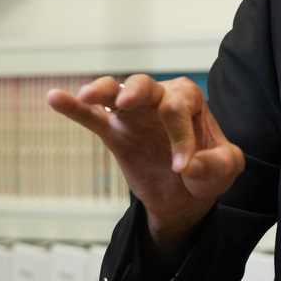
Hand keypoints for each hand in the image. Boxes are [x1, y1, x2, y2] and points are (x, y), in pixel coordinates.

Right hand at [47, 74, 244, 255]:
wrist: (186, 194)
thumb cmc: (208, 169)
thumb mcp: (226, 168)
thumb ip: (216, 163)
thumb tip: (188, 164)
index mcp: (189, 101)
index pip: (179, 108)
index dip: (181, 137)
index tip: (184, 166)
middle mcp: (160, 100)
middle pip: (146, 86)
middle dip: (137, 91)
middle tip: (128, 101)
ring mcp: (135, 115)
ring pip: (115, 93)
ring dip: (102, 91)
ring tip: (89, 96)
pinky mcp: (115, 134)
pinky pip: (91, 117)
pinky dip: (73, 107)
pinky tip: (55, 97)